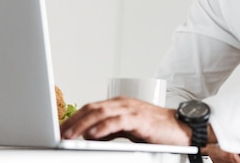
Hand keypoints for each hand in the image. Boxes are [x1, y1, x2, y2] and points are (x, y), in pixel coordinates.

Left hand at [60, 96, 190, 146]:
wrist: (181, 128)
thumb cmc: (155, 129)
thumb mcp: (127, 129)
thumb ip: (109, 130)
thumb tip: (88, 136)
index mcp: (119, 104)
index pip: (91, 108)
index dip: (73, 118)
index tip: (59, 129)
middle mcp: (123, 104)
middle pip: (92, 108)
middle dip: (73, 121)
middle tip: (58, 133)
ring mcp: (132, 110)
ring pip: (101, 113)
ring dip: (82, 125)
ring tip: (69, 136)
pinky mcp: (140, 119)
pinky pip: (118, 121)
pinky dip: (103, 128)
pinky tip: (92, 135)